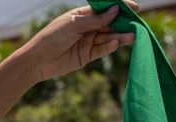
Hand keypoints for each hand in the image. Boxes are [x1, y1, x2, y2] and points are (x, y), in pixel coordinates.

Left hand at [21, 1, 138, 82]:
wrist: (37, 60)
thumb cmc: (52, 38)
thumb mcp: (74, 25)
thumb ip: (96, 20)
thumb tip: (116, 10)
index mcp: (82, 15)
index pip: (104, 9)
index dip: (119, 7)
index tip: (134, 8)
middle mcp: (86, 27)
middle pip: (109, 24)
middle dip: (123, 24)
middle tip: (137, 25)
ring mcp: (87, 41)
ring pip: (108, 37)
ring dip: (120, 36)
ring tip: (133, 36)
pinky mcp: (87, 56)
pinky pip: (102, 50)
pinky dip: (110, 47)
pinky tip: (117, 44)